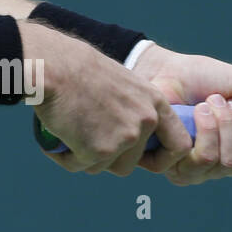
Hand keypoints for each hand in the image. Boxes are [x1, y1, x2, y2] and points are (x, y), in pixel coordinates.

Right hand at [23, 23, 191, 176]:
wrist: (53, 65)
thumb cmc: (76, 67)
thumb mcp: (119, 82)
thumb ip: (131, 107)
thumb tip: (125, 131)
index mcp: (155, 102)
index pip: (179, 145)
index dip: (163, 157)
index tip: (145, 158)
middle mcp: (145, 122)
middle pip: (132, 161)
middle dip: (108, 157)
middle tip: (86, 141)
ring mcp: (124, 138)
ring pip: (106, 166)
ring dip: (86, 158)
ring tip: (66, 137)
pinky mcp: (99, 150)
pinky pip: (80, 165)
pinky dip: (66, 157)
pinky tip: (54, 142)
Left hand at [131, 46, 231, 184]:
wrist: (167, 68)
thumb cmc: (205, 78)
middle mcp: (220, 166)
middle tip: (220, 101)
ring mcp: (197, 169)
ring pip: (227, 162)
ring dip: (222, 124)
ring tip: (206, 105)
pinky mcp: (173, 165)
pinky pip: (204, 159)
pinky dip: (206, 129)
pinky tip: (195, 112)